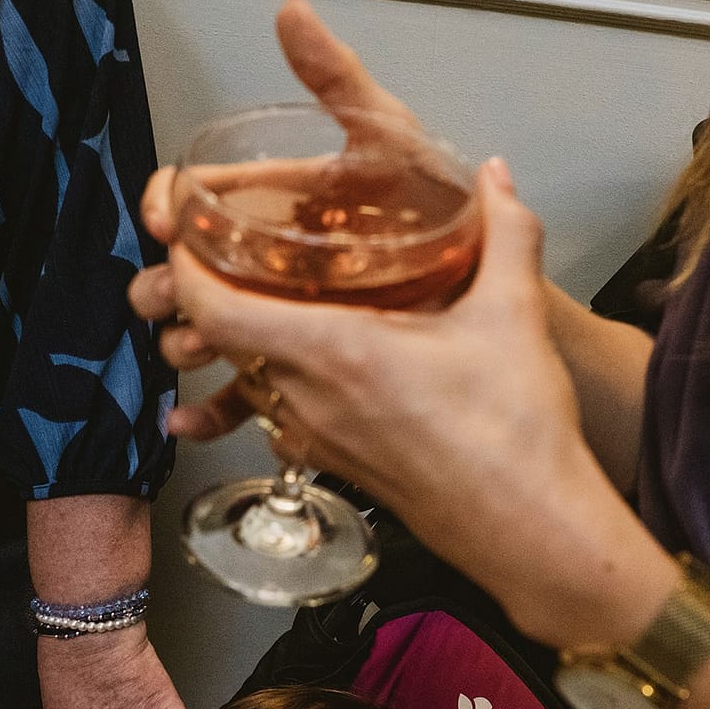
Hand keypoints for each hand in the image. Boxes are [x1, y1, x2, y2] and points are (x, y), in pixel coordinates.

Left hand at [135, 152, 676, 650]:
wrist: (527, 531)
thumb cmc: (516, 436)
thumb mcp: (514, 317)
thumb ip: (506, 234)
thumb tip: (495, 177)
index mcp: (336, 352)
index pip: (215, 308)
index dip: (183, 266)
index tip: (183, 230)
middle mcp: (309, 398)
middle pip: (217, 337)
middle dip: (203, 290)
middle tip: (215, 246)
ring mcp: (313, 436)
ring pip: (243, 375)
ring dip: (235, 337)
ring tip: (253, 292)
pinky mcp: (329, 462)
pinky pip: (274, 414)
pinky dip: (269, 382)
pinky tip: (298, 365)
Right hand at [137, 0, 422, 437]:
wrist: (507, 307)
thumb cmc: (451, 217)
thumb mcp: (394, 141)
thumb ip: (340, 80)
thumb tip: (291, 13)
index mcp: (296, 203)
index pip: (215, 196)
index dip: (177, 205)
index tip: (163, 219)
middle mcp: (287, 261)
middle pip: (203, 269)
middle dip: (169, 282)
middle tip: (158, 293)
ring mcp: (297, 319)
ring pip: (216, 332)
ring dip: (186, 342)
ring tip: (183, 350)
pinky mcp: (312, 373)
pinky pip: (255, 394)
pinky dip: (215, 410)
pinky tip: (193, 420)